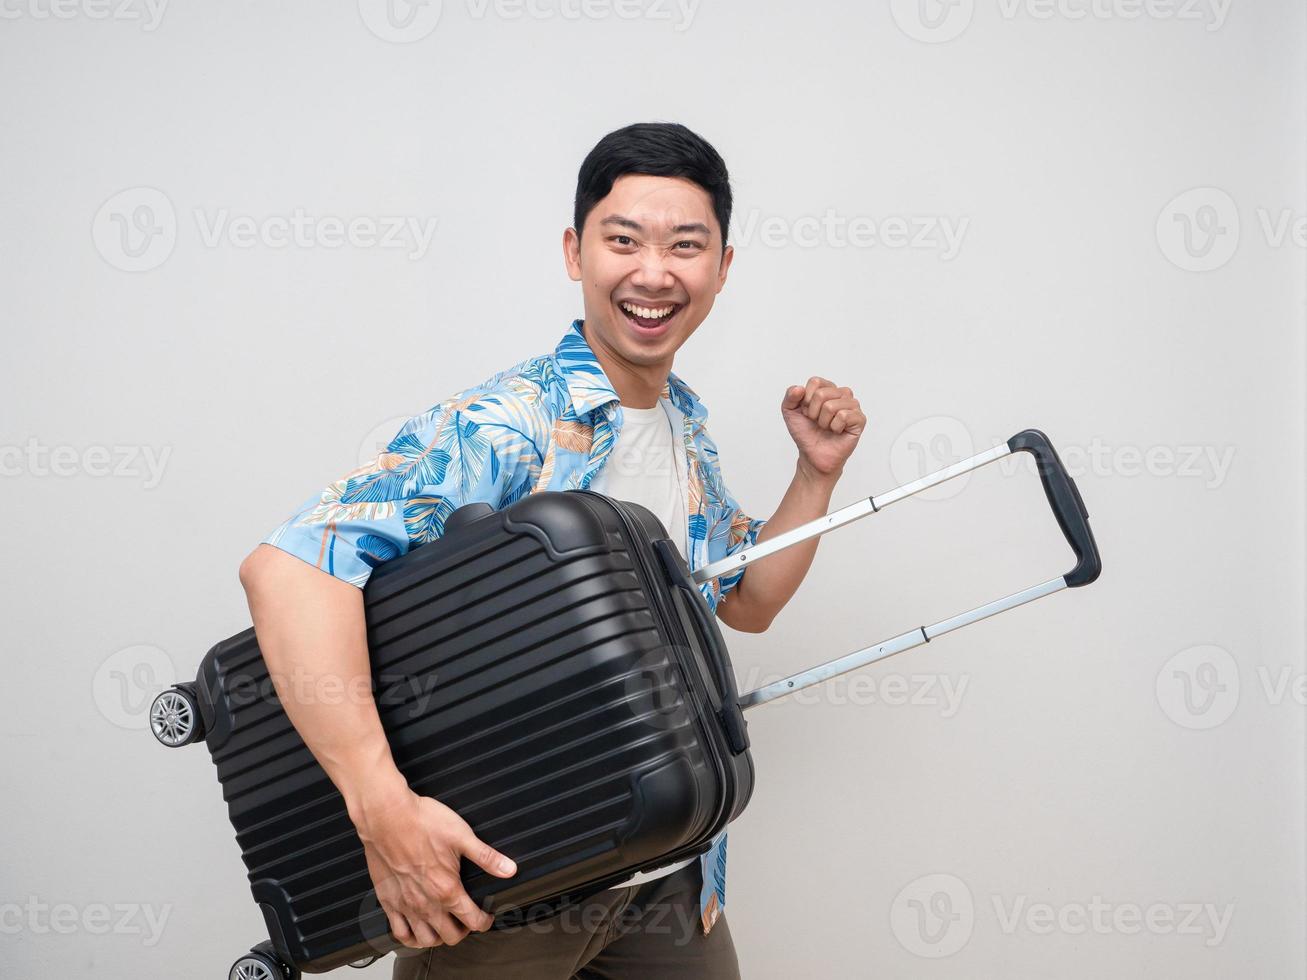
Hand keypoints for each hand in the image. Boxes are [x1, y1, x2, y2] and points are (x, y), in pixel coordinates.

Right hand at [353, 786, 517, 948]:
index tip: (487, 917)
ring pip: (426, 940)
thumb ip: (487, 857)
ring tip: (444, 925)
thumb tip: (509, 869)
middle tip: (466, 919)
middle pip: (450, 936)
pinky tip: (417, 929)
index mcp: (447, 889)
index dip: (485, 922)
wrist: (386, 817)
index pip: (472, 921)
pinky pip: (400, 933)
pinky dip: (411, 938)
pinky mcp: (388, 901)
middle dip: (463, 931)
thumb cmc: (422, 822)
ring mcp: (406, 905)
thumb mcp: (462, 836)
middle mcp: (426, 904)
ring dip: (438, 937)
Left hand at [781, 376, 865, 480]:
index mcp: (827, 388)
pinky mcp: (860, 419)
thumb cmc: (805, 432)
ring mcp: (852, 406)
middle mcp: (842, 394)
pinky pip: (843, 416)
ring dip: (823, 421)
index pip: (816, 382)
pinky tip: (837, 431)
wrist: (812, 454)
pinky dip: (834, 427)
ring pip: (831, 406)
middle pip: (822, 394)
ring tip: (826, 427)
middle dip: (813, 412)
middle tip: (817, 422)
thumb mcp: (789, 412)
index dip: (806, 400)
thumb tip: (799, 388)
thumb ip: (789, 396)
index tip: (807, 411)